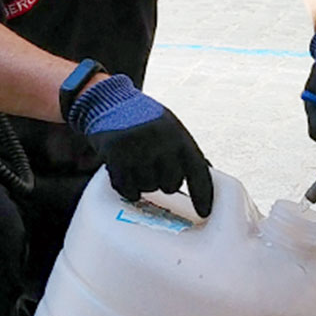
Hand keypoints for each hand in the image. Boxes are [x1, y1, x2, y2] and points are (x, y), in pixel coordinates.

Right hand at [63, 73, 213, 216]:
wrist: (109, 102)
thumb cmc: (143, 118)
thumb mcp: (169, 127)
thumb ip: (184, 149)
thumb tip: (207, 172)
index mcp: (179, 135)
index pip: (198, 170)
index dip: (203, 195)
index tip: (204, 213)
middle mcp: (162, 143)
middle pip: (171, 185)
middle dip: (164, 182)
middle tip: (154, 166)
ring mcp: (139, 150)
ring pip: (149, 188)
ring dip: (143, 182)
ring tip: (137, 162)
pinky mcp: (116, 157)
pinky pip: (127, 189)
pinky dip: (127, 187)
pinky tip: (125, 174)